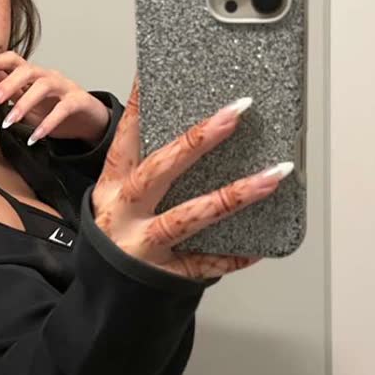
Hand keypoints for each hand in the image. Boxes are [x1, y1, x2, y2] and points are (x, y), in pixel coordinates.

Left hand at [0, 50, 110, 145]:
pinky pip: (63, 109)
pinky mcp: (79, 101)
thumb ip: (10, 90)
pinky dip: (47, 123)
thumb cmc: (55, 108)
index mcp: (34, 74)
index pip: (12, 59)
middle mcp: (48, 76)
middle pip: (27, 70)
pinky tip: (35, 138)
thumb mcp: (28, 100)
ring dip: (24, 104)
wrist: (89, 119)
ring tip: (9, 122)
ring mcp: (65, 87)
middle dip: (7, 85)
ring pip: (44, 86)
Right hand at [91, 75, 291, 280]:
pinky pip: (205, 263)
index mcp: (112, 187)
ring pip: (190, 216)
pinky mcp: (164, 274)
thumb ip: (146, 169)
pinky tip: (260, 247)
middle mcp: (124, 213)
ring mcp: (144, 245)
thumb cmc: (117, 237)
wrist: (102, 299)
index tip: (155, 75)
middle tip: (235, 113)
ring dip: (233, 195)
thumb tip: (197, 133)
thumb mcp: (115, 199)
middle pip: (160, 170)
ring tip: (272, 175)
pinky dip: (233, 255)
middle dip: (198, 141)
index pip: (127, 140)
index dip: (140, 108)